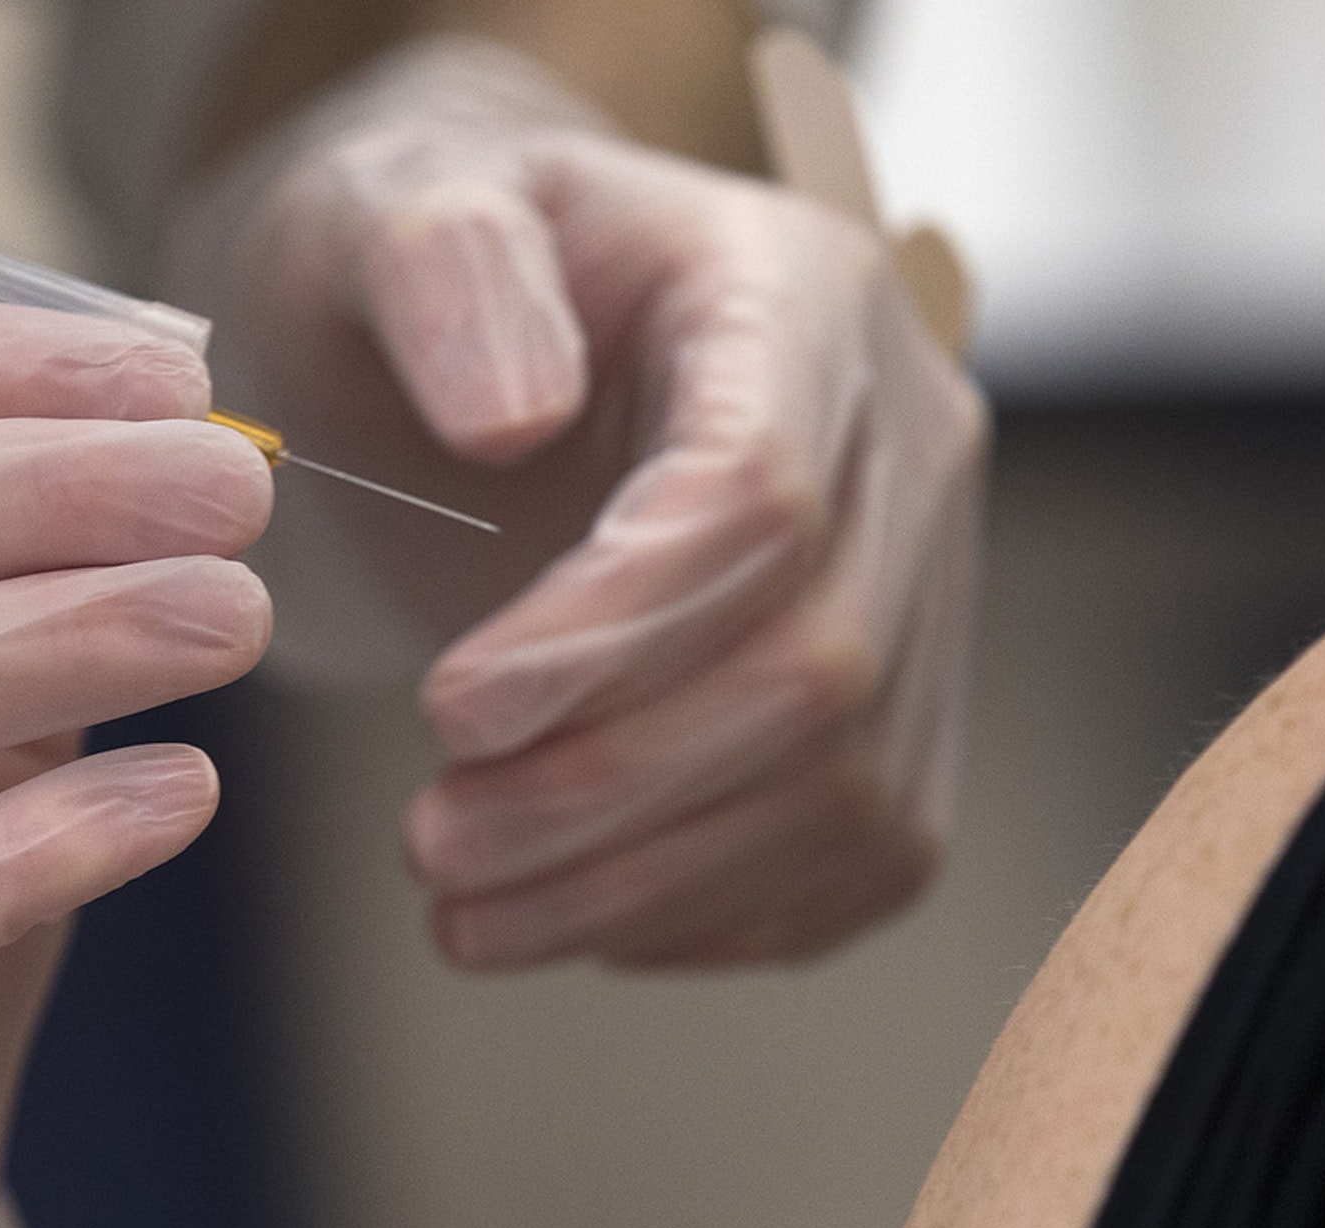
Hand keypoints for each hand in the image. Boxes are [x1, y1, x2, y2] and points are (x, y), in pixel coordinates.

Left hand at [183, 37, 986, 969]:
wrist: (500, 345)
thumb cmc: (439, 284)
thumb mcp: (397, 210)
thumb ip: (446, 270)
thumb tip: (515, 414)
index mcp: (797, 296)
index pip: (762, 495)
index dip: (610, 633)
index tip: (448, 712)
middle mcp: (907, 442)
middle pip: (817, 667)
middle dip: (610, 789)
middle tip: (428, 845)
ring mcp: (927, 583)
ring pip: (845, 790)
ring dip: (644, 884)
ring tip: (461, 912)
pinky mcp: (907, 708)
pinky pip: (855, 858)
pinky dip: (708, 919)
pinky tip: (568, 919)